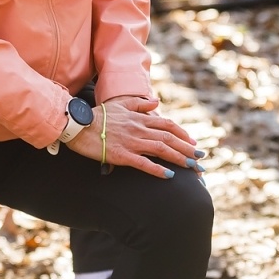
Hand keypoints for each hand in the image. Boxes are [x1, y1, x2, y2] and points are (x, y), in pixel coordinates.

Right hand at [66, 97, 199, 178]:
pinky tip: (169, 176)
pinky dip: (158, 170)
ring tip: (192, 168)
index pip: (167, 125)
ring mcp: (131, 142)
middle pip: (169, 138)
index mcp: (139, 118)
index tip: (193, 143)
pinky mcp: (121, 155)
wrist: (78, 125)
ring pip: (161, 150)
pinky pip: (143, 163)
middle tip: (201, 159)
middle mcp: (138, 129)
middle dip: (187, 149)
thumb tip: (156, 102)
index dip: (183, 134)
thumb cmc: (97, 115)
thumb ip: (139, 103)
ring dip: (179, 159)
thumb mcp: (120, 104)